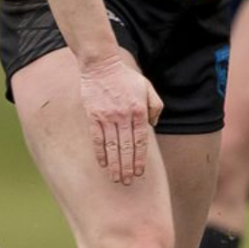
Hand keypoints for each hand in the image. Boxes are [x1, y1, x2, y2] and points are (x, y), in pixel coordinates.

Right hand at [78, 54, 162, 184]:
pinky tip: (103, 164)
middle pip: (126, 148)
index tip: (140, 172)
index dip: (140, 158)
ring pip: (111, 146)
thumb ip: (155, 106)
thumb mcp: (147, 88)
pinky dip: (100, 153)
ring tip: (117, 179)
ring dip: (115, 165)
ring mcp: (107, 117)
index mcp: (139, 111)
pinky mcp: (93, 116)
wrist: (101, 65)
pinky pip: (97, 139)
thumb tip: (153, 126)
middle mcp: (123, 116)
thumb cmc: (127, 78)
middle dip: (128, 167)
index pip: (141, 141)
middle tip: (128, 182)